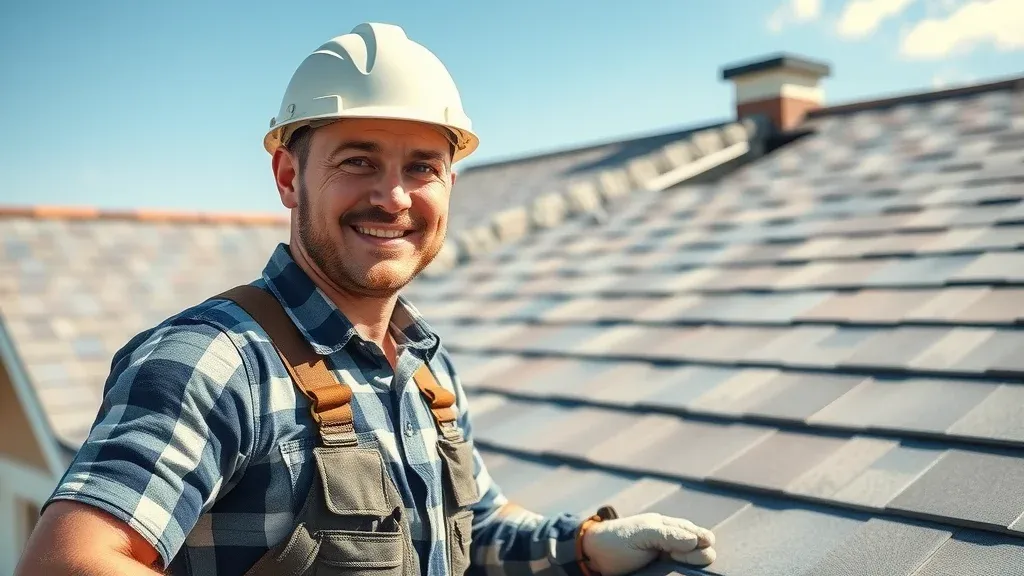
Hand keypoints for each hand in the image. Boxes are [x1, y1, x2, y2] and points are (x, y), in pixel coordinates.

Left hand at [581, 512, 715, 575]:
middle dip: (697, 556)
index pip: (700, 535)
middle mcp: (672, 542)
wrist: (594, 556)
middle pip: (702, 550)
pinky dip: (683, 572)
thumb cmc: (616, 539)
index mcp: (669, 527)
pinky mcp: (661, 571)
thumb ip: (668, 535)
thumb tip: (696, 540)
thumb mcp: (641, 533)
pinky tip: (680, 572)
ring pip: (694, 563)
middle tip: (674, 557)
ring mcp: (667, 557)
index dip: (700, 543)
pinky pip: (680, 572)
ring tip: (673, 562)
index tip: (681, 549)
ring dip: (692, 564)